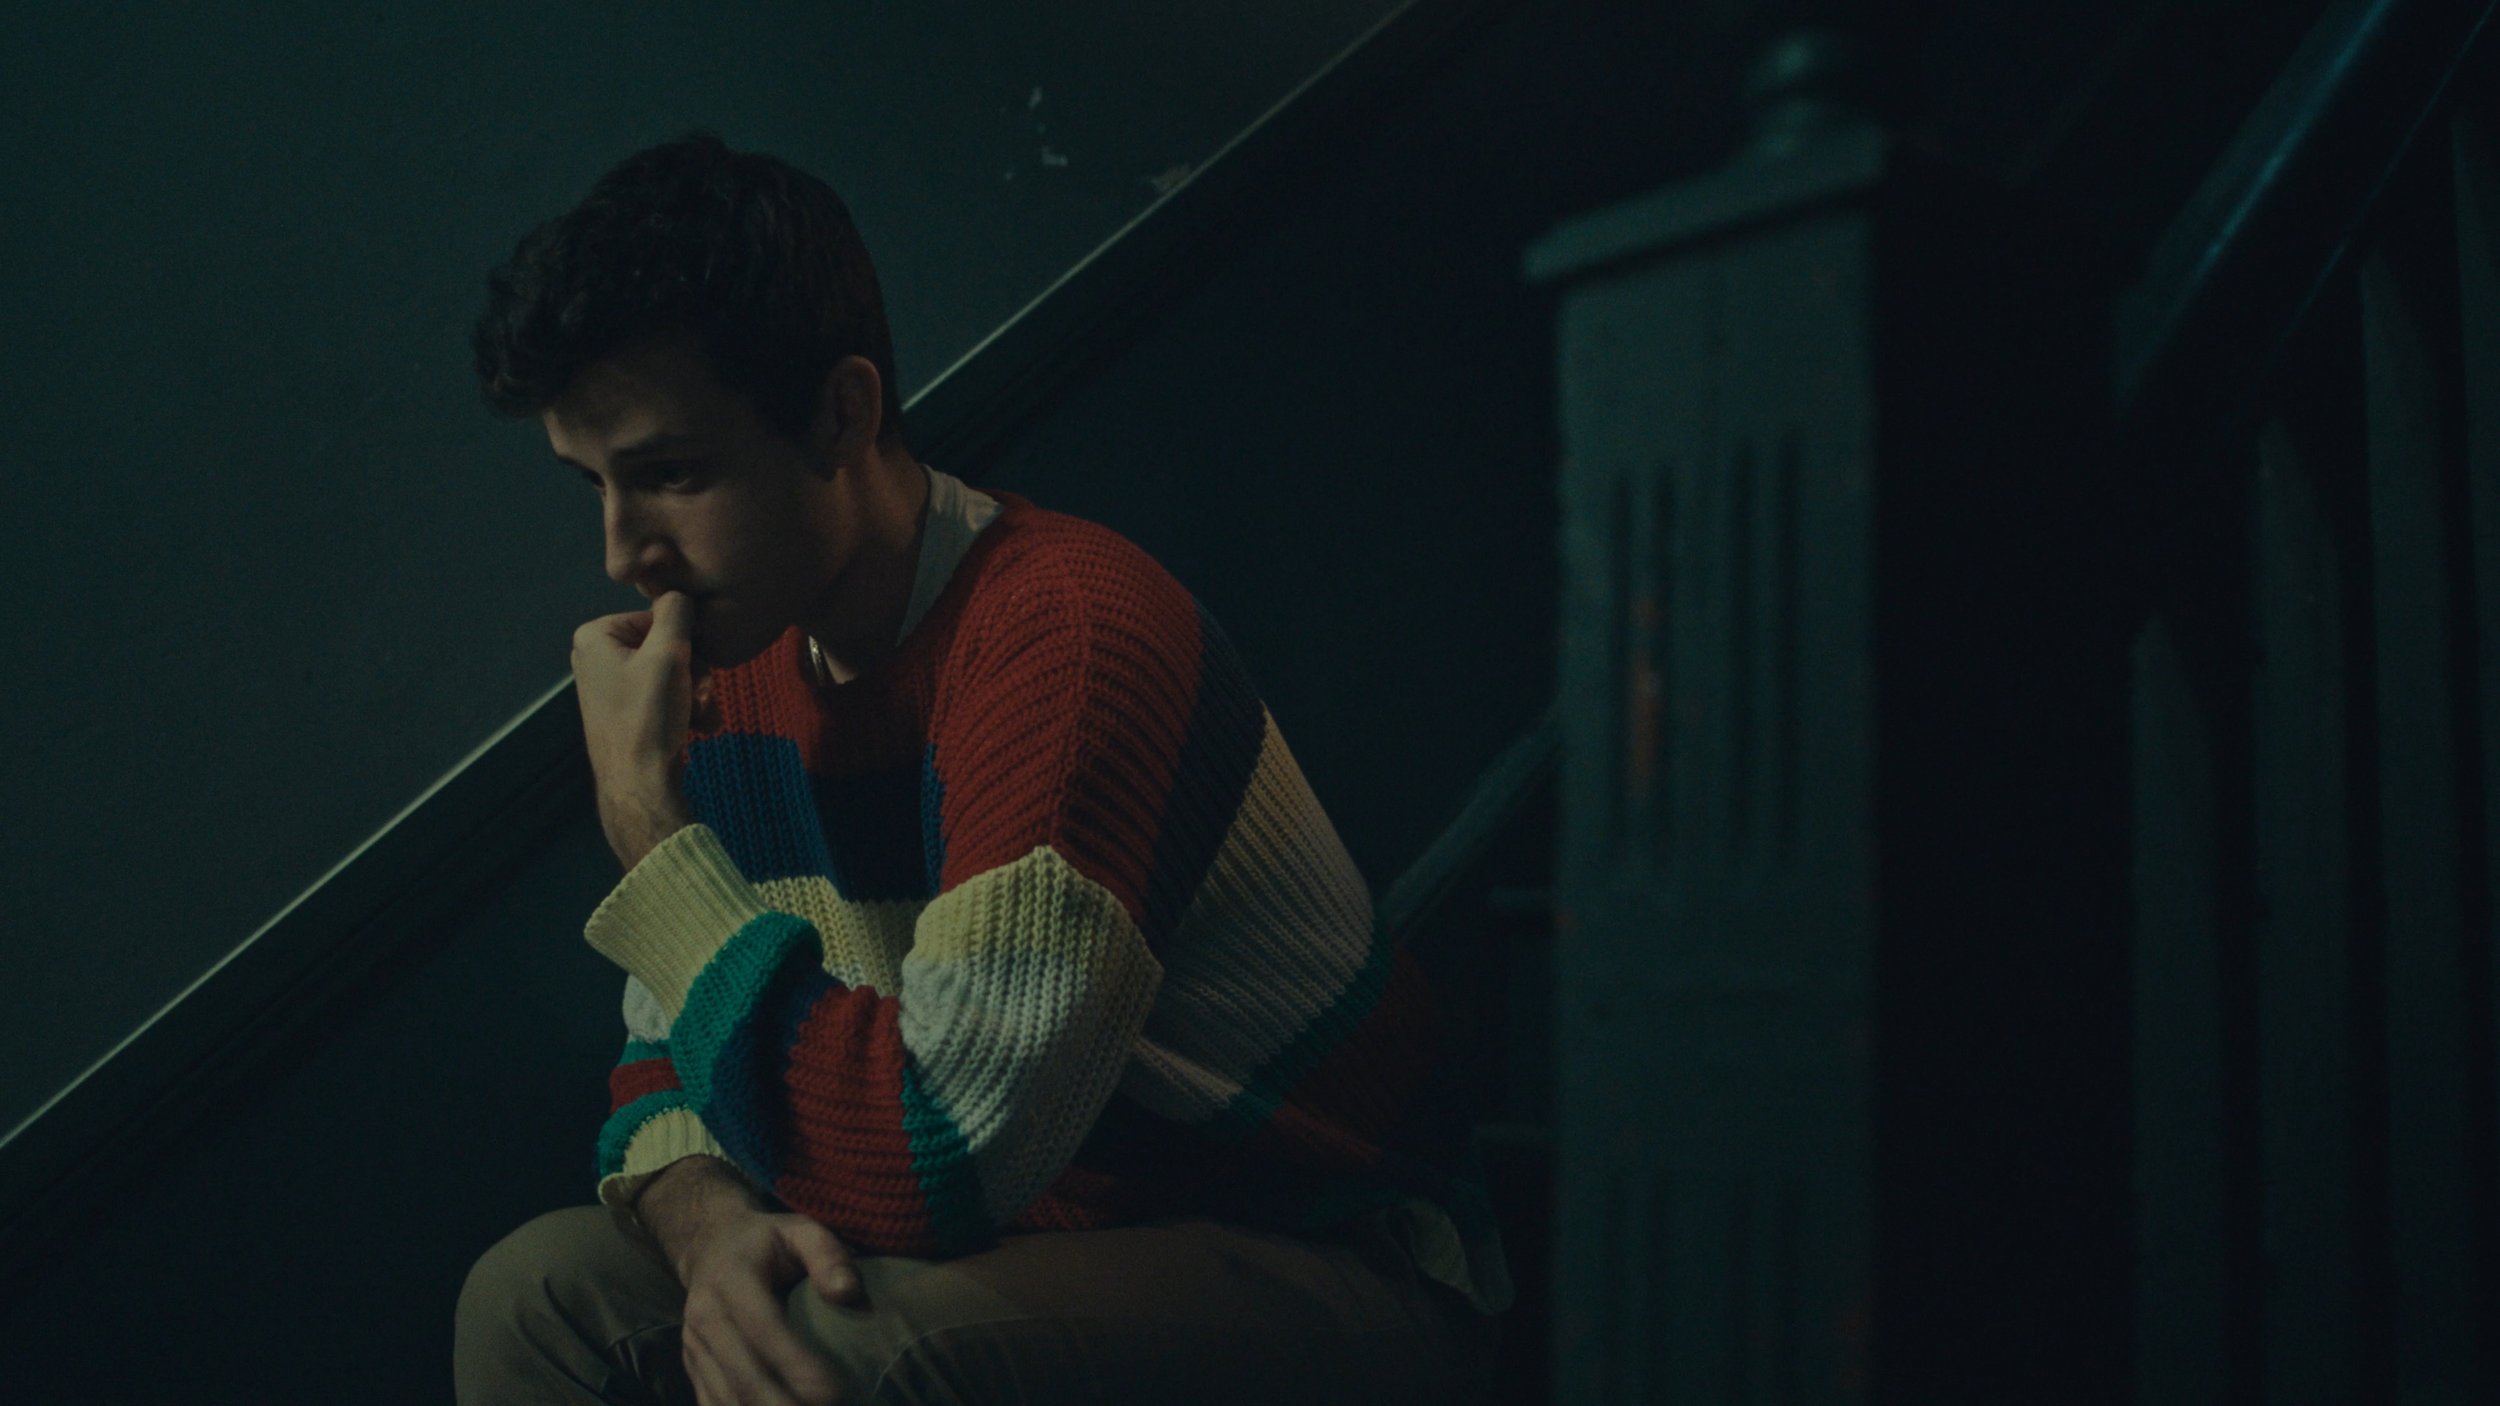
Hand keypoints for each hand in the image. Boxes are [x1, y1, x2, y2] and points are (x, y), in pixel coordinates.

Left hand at [571, 593, 709, 867]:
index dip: (684, 641)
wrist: (639, 784)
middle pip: (664, 646)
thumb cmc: (648, 715)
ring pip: (669, 672)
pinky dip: (683, 708)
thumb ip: (677, 612)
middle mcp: (595, 656)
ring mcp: (608, 686)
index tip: (695, 665)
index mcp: (594, 635)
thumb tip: (680, 592)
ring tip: (700, 715)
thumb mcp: (668, 654)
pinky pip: (662, 695)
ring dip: (694, 692)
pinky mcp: (623, 711)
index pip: (657, 618)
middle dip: (691, 671)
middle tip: (699, 694)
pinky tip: (696, 726)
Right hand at [678, 1208, 864, 1405]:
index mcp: (732, 1280)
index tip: (833, 1392)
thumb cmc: (767, 1242)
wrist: (710, 1247)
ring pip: (726, 1398)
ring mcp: (694, 1347)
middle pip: (742, 1376)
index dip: (796, 1365)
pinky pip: (712, 1404)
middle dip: (783, 1405)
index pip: (763, 1329)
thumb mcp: (801, 1230)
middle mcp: (705, 1317)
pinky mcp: (692, 1368)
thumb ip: (829, 1256)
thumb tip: (849, 1294)